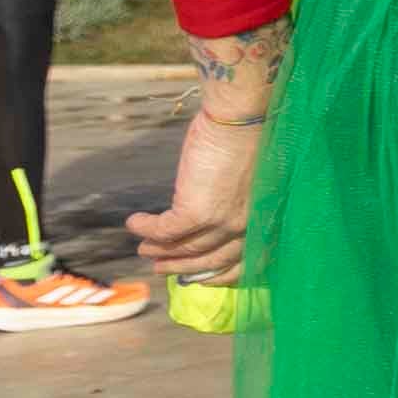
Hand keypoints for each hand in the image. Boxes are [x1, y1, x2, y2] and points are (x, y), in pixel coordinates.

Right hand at [127, 106, 262, 280]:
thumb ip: (236, 203)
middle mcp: (246, 226)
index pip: (244, 261)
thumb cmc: (248, 139)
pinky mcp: (196, 211)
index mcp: (263, 219)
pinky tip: (134, 224)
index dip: (220, 274)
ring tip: (144, 249)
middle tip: (161, 267)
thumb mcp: (248, 180)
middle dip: (182, 266)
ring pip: (184, 247)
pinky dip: (146, 229)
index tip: (201, 280)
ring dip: (160, 250)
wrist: (242, 118)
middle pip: (210, 259)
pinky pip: (164, 230)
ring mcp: (222, 221)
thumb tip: (208, 215)